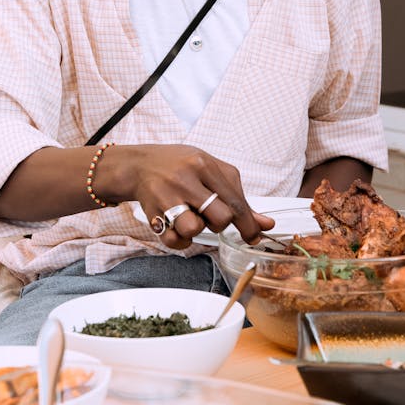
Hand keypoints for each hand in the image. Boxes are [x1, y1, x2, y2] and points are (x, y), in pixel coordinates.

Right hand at [118, 144, 274, 250]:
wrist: (139, 164)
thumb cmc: (180, 166)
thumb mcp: (210, 170)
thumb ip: (237, 195)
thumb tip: (266, 223)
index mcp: (203, 165)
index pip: (235, 200)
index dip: (248, 224)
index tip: (255, 237)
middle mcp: (184, 179)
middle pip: (220, 217)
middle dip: (221, 223)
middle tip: (210, 214)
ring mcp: (166, 197)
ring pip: (194, 229)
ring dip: (198, 229)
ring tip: (191, 216)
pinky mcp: (153, 213)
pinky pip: (174, 240)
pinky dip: (181, 240)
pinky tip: (179, 227)